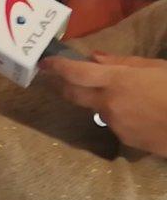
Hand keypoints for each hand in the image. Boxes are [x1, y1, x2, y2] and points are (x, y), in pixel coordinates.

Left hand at [42, 53, 166, 156]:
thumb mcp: (156, 68)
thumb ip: (122, 64)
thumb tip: (94, 58)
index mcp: (117, 82)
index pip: (75, 73)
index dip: (56, 67)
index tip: (44, 63)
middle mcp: (109, 104)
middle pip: (73, 94)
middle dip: (61, 85)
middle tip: (55, 77)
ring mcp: (116, 124)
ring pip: (97, 110)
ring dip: (99, 101)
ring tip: (125, 95)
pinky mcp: (126, 141)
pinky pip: (115, 123)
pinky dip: (119, 114)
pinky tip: (140, 112)